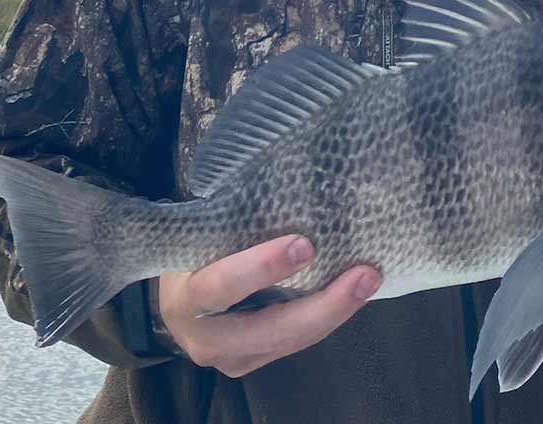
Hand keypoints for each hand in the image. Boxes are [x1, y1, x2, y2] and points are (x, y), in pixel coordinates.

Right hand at [157, 235, 381, 376]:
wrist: (174, 290)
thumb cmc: (193, 246)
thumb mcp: (200, 233)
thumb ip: (233, 220)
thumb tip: (288, 178)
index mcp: (184, 297)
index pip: (221, 285)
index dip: (262, 268)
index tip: (304, 244)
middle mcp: (203, 337)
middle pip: (267, 329)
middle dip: (319, 305)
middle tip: (361, 273)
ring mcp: (229, 357)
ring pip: (288, 342)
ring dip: (333, 312)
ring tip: (368, 279)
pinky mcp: (250, 362)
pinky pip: (293, 343)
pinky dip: (325, 318)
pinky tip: (352, 293)